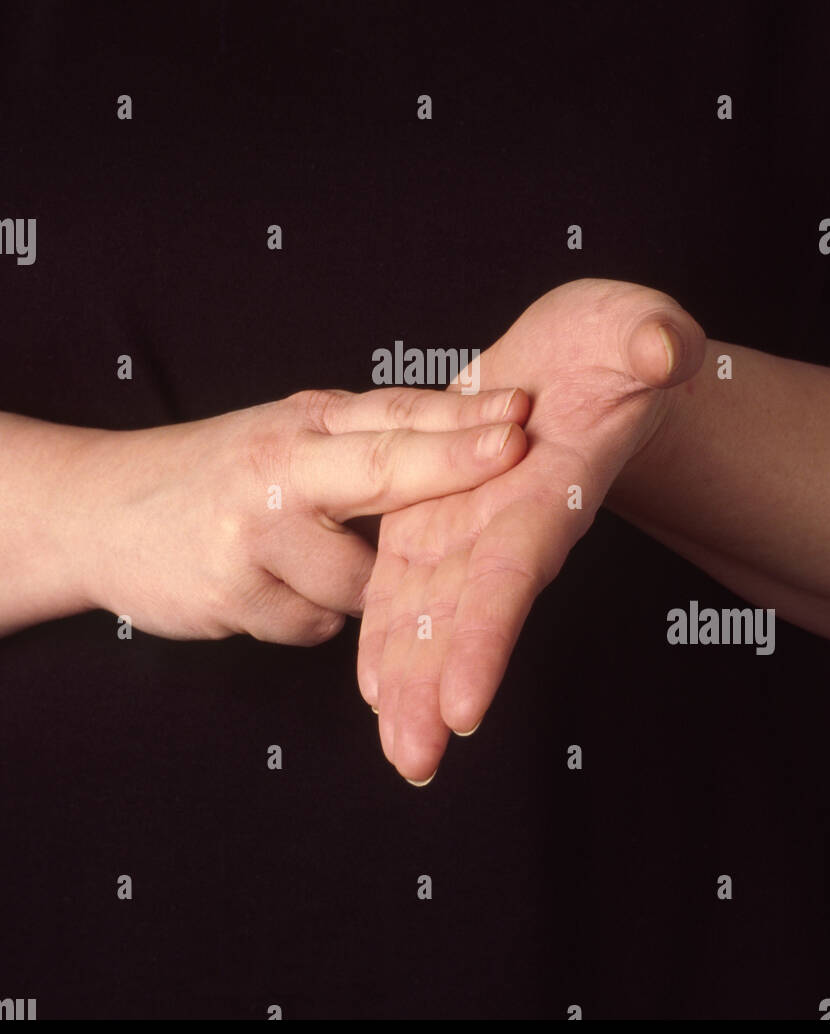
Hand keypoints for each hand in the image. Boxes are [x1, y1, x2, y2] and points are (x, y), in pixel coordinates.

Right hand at [75, 385, 529, 642]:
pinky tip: (264, 587)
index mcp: (303, 423)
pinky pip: (313, 623)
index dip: (463, 416)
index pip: (396, 415)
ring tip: (298, 558)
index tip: (524, 410)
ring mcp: (255, 530)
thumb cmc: (215, 474)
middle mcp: (280, 466)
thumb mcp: (284, 436)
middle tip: (516, 448)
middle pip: (385, 466)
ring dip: (355, 586)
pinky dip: (306, 614)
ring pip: (361, 579)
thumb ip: (360, 442)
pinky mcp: (233, 590)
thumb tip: (467, 442)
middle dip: (453, 462)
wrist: (100, 511)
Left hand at [358, 279, 705, 782]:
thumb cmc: (618, 346)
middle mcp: (509, 524)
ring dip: (409, 680)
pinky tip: (373, 689)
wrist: (582, 363)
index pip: (513, 571)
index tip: (462, 707)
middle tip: (413, 760)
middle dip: (437, 687)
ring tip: (395, 749)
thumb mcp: (639, 327)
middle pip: (467, 614)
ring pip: (430, 610)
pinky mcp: (434, 512)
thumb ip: (652, 342)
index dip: (487, 635)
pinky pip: (405, 581)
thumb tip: (665, 351)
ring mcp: (470, 525)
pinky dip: (388, 632)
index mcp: (552, 489)